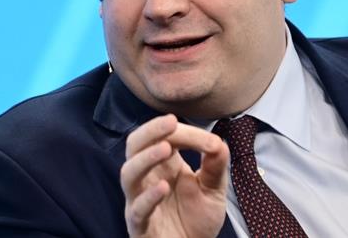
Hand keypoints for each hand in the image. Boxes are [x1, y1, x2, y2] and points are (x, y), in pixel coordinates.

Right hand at [121, 114, 229, 237]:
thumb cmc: (197, 220)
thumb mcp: (213, 190)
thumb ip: (215, 167)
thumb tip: (218, 142)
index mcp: (164, 165)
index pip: (164, 137)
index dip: (183, 132)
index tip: (210, 141)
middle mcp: (147, 179)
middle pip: (135, 146)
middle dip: (150, 130)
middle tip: (170, 122)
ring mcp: (139, 201)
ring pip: (129, 174)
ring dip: (145, 159)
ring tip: (165, 149)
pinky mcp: (139, 226)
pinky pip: (137, 209)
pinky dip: (148, 197)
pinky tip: (164, 187)